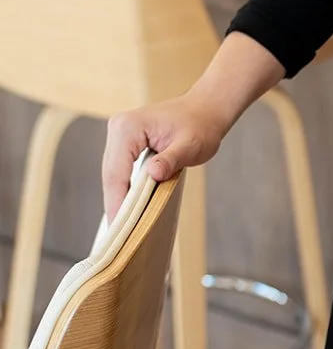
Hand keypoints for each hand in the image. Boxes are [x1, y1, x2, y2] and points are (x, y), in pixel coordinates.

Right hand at [101, 94, 226, 220]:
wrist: (206, 110)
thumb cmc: (201, 125)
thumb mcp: (191, 145)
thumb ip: (171, 160)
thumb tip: (152, 175)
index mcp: (129, 127)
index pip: (117, 172)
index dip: (117, 202)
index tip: (118, 230)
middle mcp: (119, 127)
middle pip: (111, 175)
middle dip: (115, 204)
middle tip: (118, 238)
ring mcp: (120, 134)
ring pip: (112, 175)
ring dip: (118, 199)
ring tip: (122, 230)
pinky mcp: (125, 142)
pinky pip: (119, 171)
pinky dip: (124, 189)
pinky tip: (128, 210)